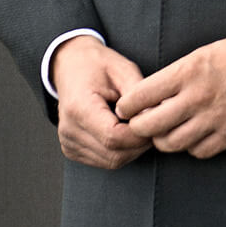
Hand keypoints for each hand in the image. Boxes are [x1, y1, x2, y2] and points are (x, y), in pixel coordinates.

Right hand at [49, 34, 151, 168]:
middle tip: (150, 124)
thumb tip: (158, 119)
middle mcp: (69, 130)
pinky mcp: (71, 150)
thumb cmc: (98, 65)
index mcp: (78, 108)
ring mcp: (68, 142)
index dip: (140, 135)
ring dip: (132, 149)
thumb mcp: (123, 70)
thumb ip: (140, 96)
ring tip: (136, 125)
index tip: (152, 120)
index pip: (114, 137)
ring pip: (112, 161)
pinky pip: (104, 161)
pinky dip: (120, 151)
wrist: (70, 66)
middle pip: (115, 154)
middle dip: (139, 144)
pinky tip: (123, 132)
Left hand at [113, 27, 225, 158]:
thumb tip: (149, 97)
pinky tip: (190, 136)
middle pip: (151, 125)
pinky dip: (190, 147)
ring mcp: (215, 119)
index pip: (142, 96)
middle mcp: (198, 97)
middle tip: (138, 124)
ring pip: (172, 143)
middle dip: (138, 127)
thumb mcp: (200, 53)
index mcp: (187, 72)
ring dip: (162, 139)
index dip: (127, 105)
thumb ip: (175, 76)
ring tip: (163, 131)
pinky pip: (199, 152)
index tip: (125, 107)